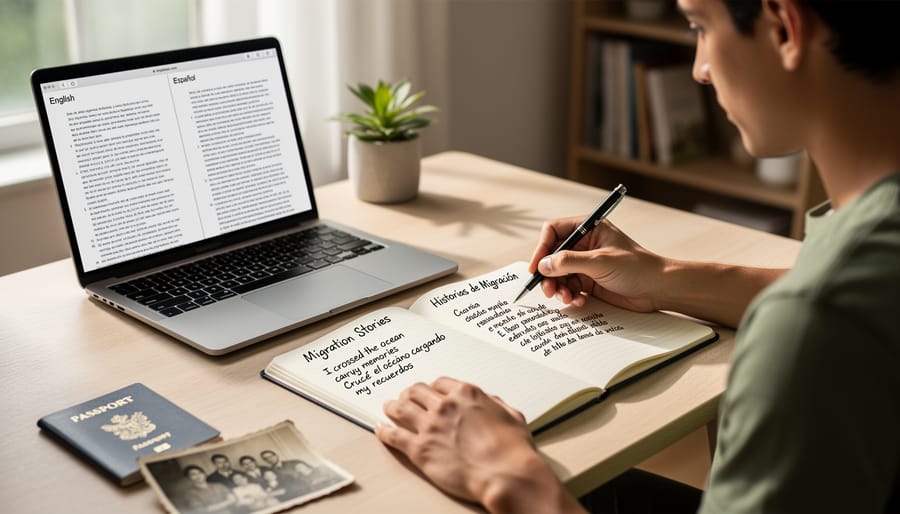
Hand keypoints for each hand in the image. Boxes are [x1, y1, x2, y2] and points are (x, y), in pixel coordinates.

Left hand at [376, 377, 582, 512]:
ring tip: (388, 408)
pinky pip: (394, 435)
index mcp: (467, 394)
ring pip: (401, 409)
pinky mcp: (419, 449)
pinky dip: (384, 431)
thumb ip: (497, 405)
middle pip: (417, 392)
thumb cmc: (513, 450)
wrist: (505, 475)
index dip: (433, 388)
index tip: (430, 392)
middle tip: (406, 397)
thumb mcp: (512, 416)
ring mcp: (429, 426)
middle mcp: (445, 406)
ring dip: (392, 407)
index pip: (441, 383)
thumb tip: (492, 403)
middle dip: (410, 394)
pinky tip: (381, 429)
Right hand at [528, 218, 664, 310]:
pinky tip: (579, 300)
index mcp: (588, 229)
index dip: (542, 248)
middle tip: (548, 290)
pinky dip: (569, 295)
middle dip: (548, 273)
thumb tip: (543, 265)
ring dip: (558, 287)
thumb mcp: (600, 262)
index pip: (554, 231)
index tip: (536, 267)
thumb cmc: (637, 268)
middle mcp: (584, 244)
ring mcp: (586, 263)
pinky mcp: (589, 281)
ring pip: (559, 274)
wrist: (659, 289)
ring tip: (566, 297)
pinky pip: (569, 287)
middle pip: (552, 255)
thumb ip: (569, 262)